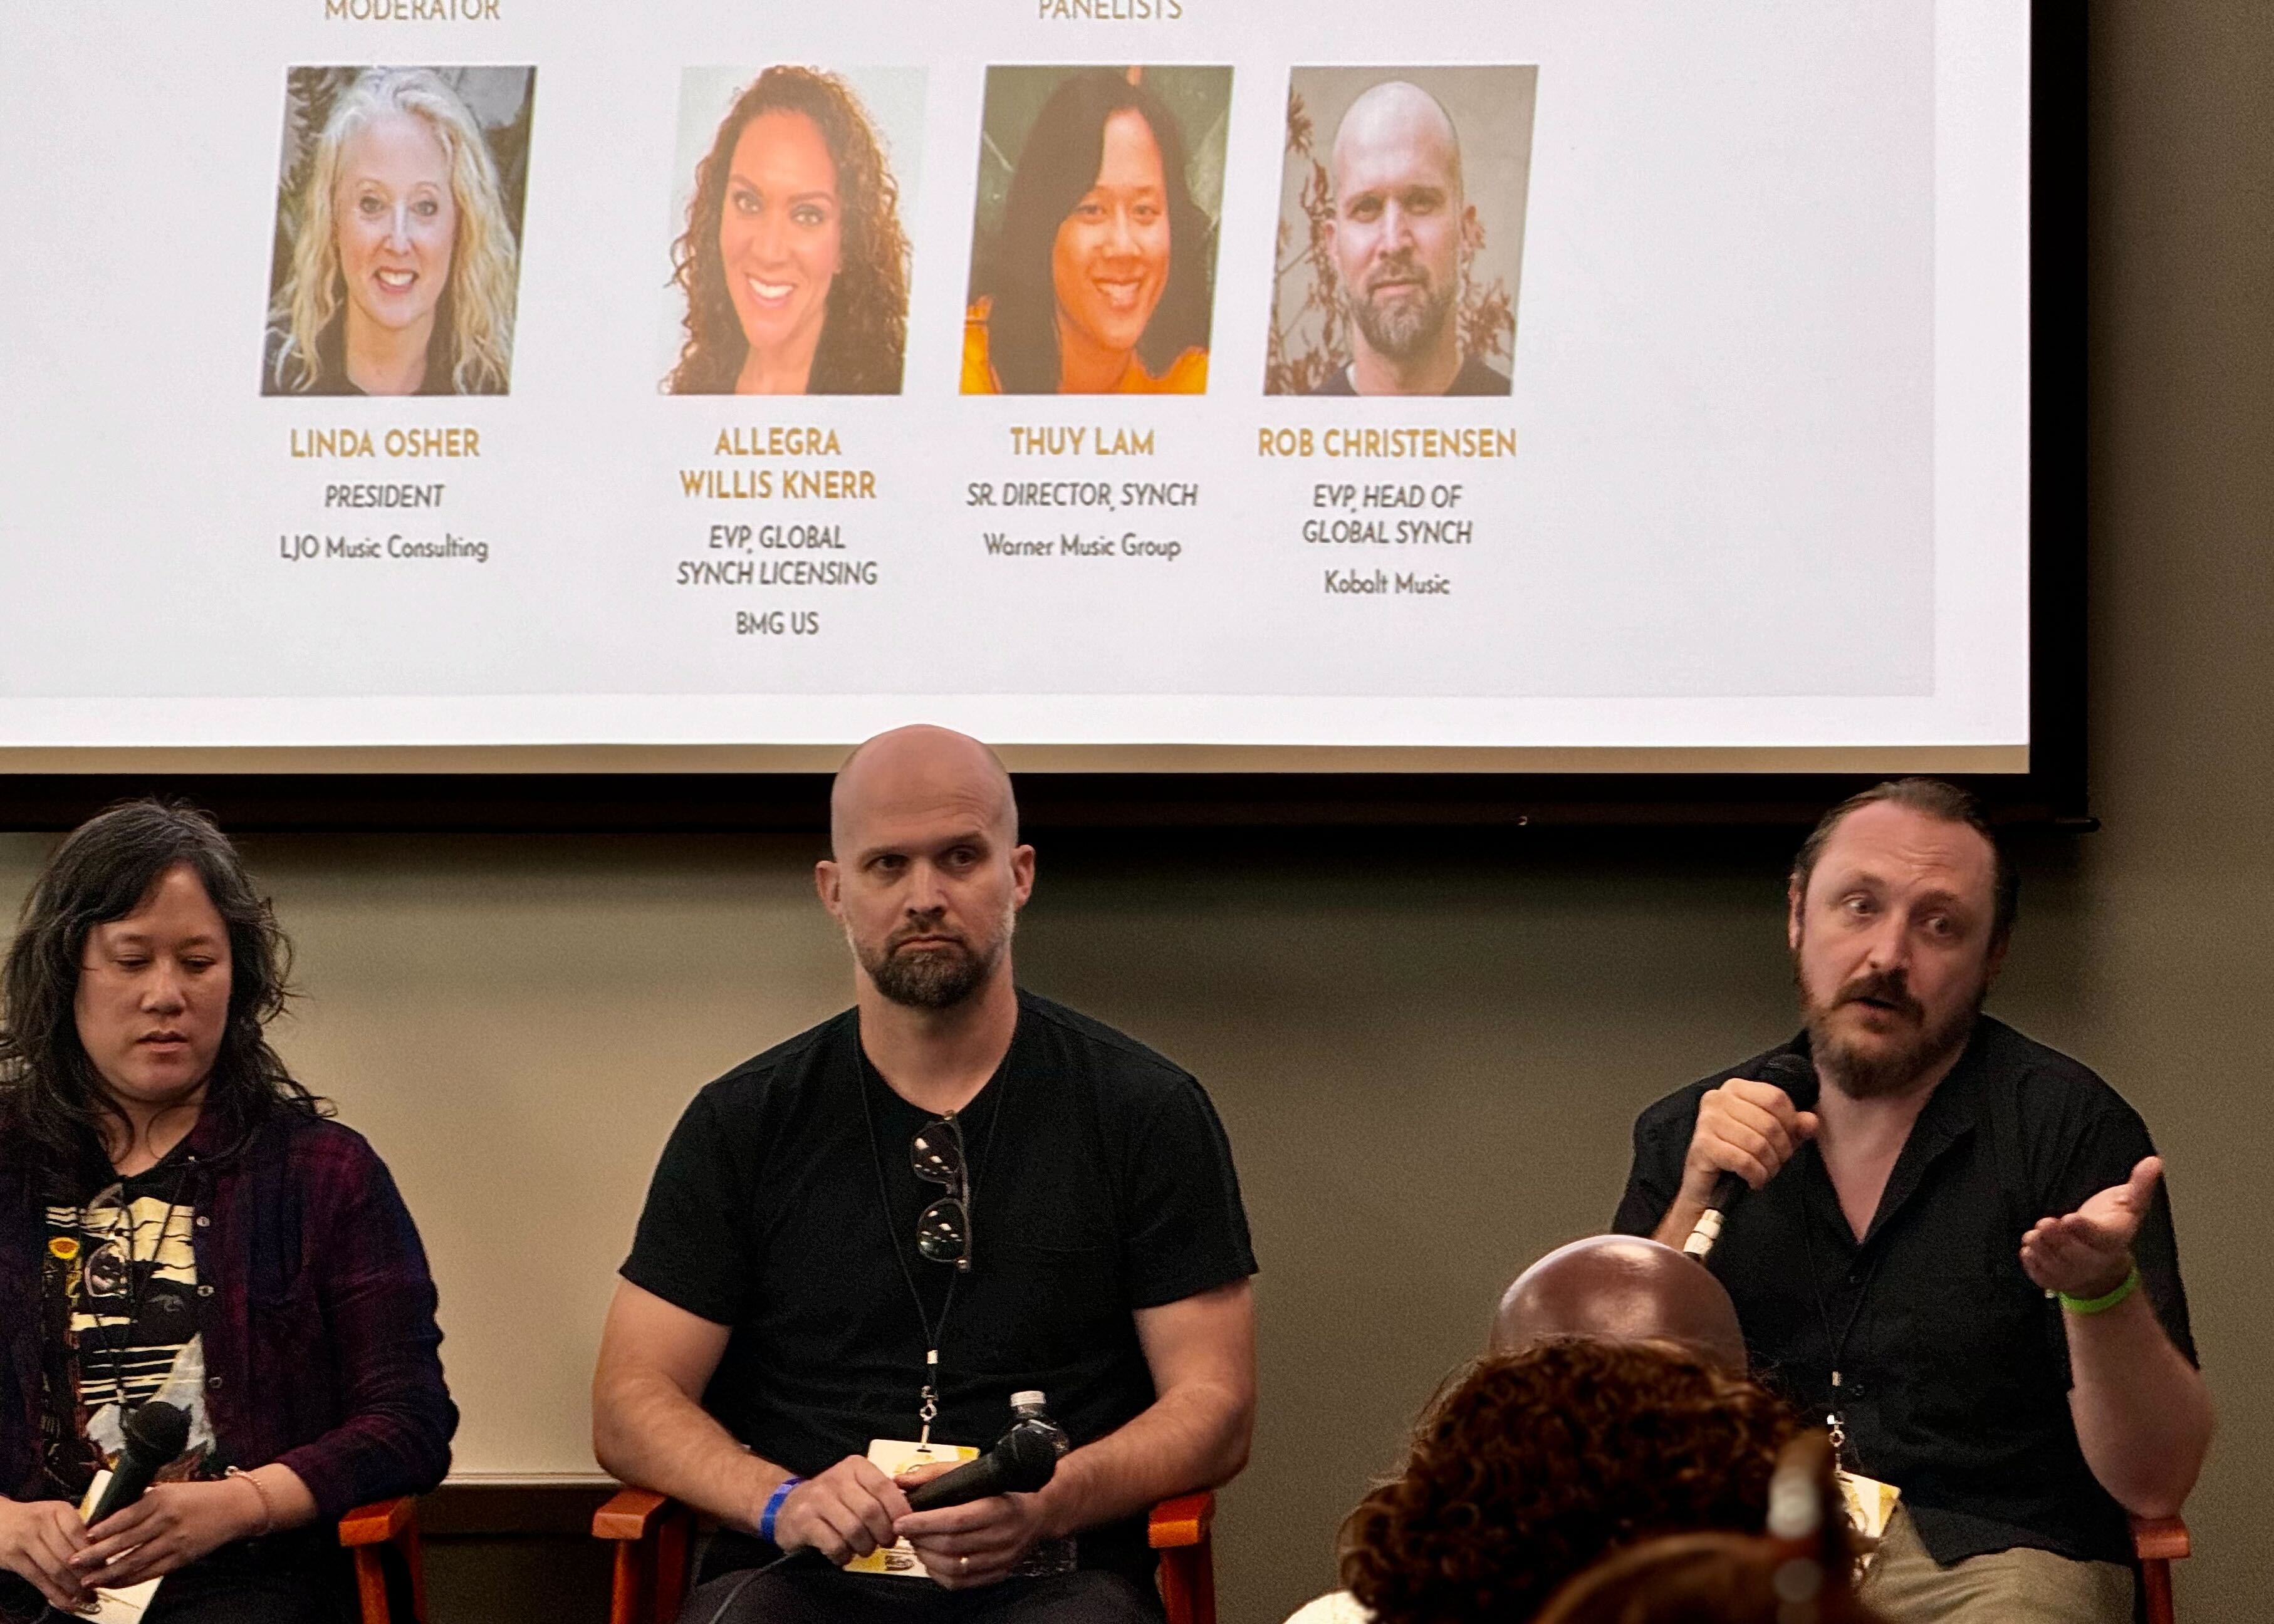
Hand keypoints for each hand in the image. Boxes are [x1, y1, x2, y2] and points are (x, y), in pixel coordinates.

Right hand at [0, 1496, 93, 1612]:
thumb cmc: (35, 1519)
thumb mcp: (56, 1515)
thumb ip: (76, 1529)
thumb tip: (103, 1553)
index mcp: (58, 1510)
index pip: (80, 1533)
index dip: (93, 1552)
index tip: (106, 1566)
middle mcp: (41, 1523)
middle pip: (68, 1554)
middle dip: (86, 1574)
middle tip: (100, 1586)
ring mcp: (25, 1542)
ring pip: (54, 1569)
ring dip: (73, 1587)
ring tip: (87, 1598)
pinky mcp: (13, 1559)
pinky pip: (38, 1580)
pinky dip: (54, 1594)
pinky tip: (67, 1603)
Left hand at [71, 1478, 263, 1589]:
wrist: (235, 1507)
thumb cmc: (201, 1496)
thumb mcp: (171, 1490)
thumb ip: (144, 1502)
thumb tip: (111, 1518)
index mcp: (162, 1499)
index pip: (125, 1516)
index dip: (103, 1529)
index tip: (84, 1535)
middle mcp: (166, 1520)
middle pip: (124, 1541)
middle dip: (96, 1554)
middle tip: (75, 1562)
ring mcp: (174, 1542)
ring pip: (134, 1561)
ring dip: (108, 1573)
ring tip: (88, 1580)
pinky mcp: (181, 1558)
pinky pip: (150, 1572)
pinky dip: (130, 1579)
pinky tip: (115, 1583)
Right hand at [770, 1456, 909, 1563]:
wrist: (786, 1507)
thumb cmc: (831, 1501)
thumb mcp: (856, 1488)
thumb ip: (880, 1495)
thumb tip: (909, 1515)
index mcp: (854, 1467)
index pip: (884, 1487)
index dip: (898, 1511)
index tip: (904, 1527)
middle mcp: (835, 1478)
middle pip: (871, 1511)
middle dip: (883, 1534)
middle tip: (884, 1543)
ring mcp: (817, 1499)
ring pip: (854, 1529)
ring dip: (864, 1546)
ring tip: (863, 1549)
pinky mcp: (803, 1521)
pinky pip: (834, 1544)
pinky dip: (843, 1555)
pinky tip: (842, 1555)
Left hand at [893, 1462, 1049, 1589]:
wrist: (1039, 1512)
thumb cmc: (1004, 1489)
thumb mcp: (974, 1471)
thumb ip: (936, 1474)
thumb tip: (903, 1481)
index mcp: (999, 1507)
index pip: (956, 1519)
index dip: (925, 1522)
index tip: (903, 1521)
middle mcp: (1003, 1535)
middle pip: (952, 1545)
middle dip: (921, 1538)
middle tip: (906, 1530)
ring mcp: (1002, 1558)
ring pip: (955, 1567)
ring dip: (928, 1557)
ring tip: (918, 1543)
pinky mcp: (998, 1573)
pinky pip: (962, 1583)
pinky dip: (940, 1574)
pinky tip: (932, 1560)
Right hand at [1679, 1074, 1819, 1201]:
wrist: (1708, 1187)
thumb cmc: (1738, 1156)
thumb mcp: (1772, 1138)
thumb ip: (1794, 1126)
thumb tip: (1811, 1121)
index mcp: (1735, 1088)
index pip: (1776, 1097)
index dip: (1790, 1123)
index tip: (1788, 1141)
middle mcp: (1717, 1098)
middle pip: (1769, 1123)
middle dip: (1780, 1150)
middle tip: (1775, 1163)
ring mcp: (1707, 1121)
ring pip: (1757, 1144)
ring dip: (1769, 1166)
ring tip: (1764, 1173)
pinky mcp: (1702, 1145)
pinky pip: (1743, 1160)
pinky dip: (1755, 1175)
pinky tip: (1753, 1180)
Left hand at [2021, 1155, 2161, 1299]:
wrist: (2104, 1266)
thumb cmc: (2113, 1228)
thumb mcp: (2130, 1205)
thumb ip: (2139, 1185)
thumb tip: (2154, 1161)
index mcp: (2113, 1240)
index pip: (2100, 1237)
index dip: (2084, 1229)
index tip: (2070, 1218)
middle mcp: (2094, 1261)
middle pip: (2075, 1253)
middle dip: (2058, 1239)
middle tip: (2045, 1223)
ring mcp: (2074, 1273)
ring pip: (2056, 1264)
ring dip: (2042, 1250)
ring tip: (2033, 1235)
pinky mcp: (2056, 1279)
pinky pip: (2042, 1276)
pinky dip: (2033, 1264)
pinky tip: (2028, 1250)